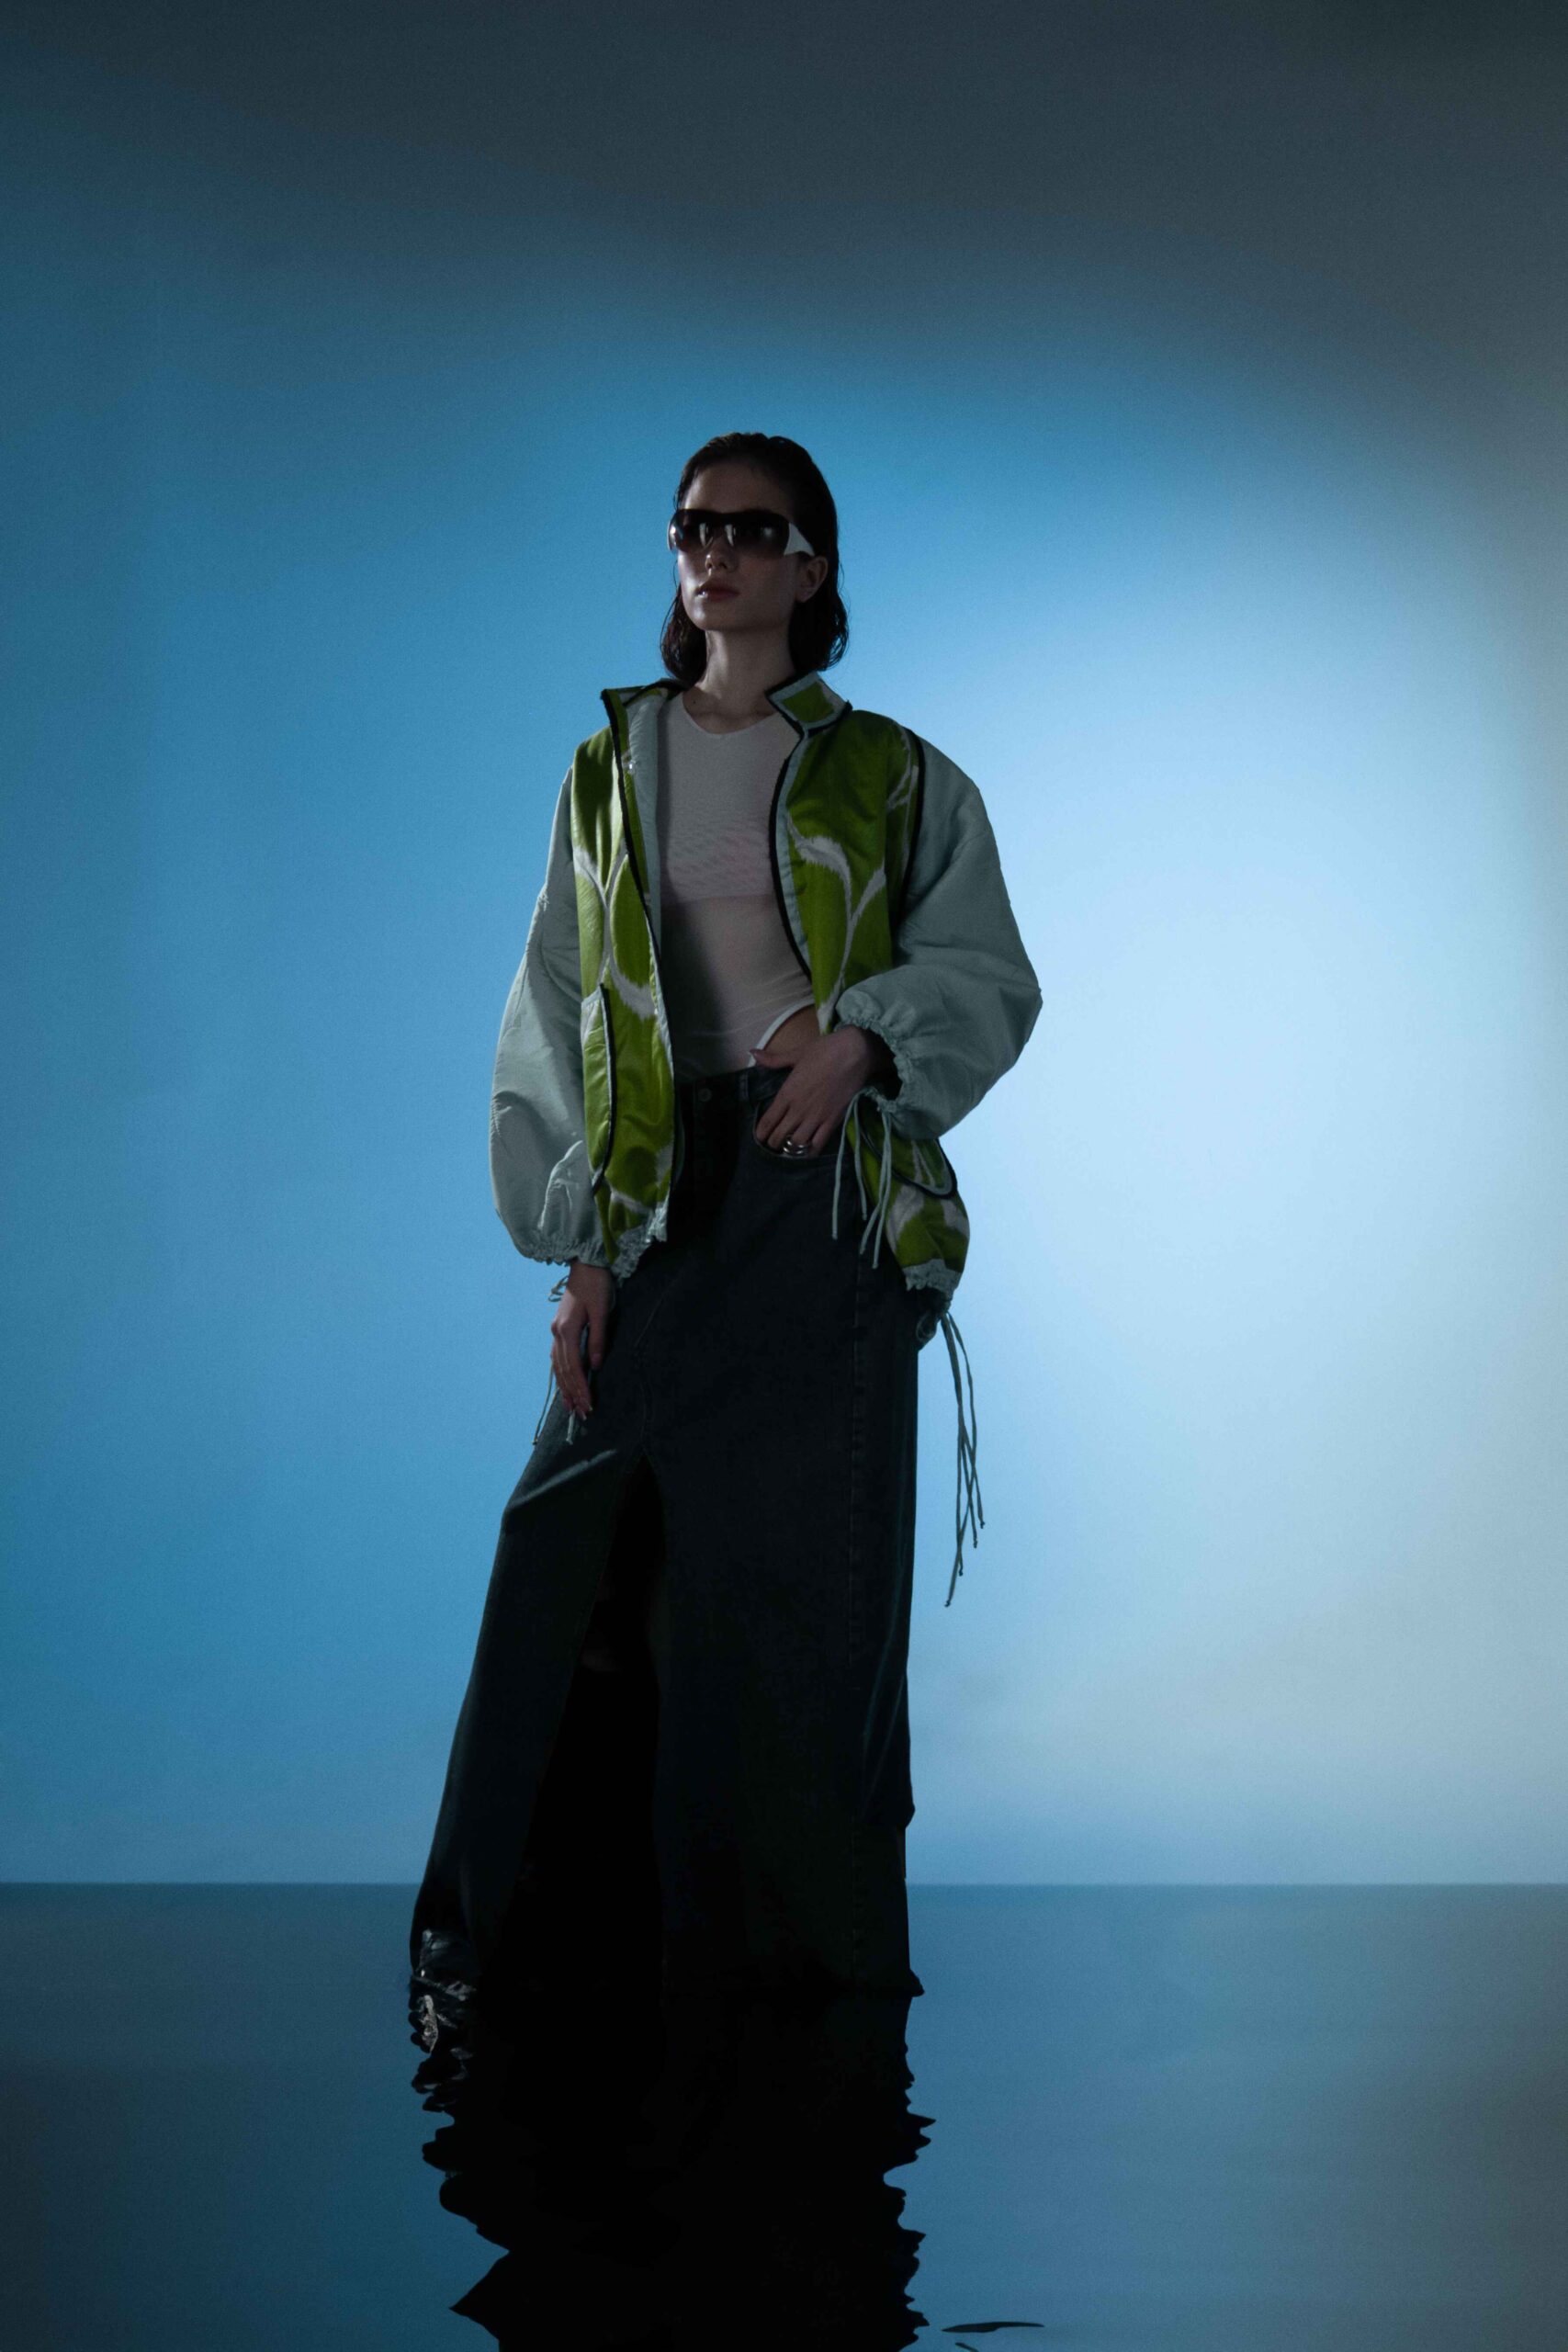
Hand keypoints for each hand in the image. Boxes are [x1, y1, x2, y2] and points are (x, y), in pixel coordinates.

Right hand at [550, 1261, 614, 1416]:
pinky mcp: (559, 1328)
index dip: (581, 1388)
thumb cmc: (597, 1285)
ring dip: (564, 1387)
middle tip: (582, 1414)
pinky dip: (561, 1374)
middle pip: (563, 1371)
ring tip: (570, 1407)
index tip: (589, 1405)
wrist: (586, 1264)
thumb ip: (598, 1339)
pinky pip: (557, 1358)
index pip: (573, 1367)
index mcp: (566, 1330)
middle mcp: (556, 1333)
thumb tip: (595, 1366)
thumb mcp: (602, 1311)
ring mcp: (555, 1331)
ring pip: (557, 1366)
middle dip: (572, 1393)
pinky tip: (564, 1384)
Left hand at [749, 1023, 890, 1154]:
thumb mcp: (796, 1054)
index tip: (760, 1137)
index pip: (768, 1120)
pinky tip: (808, 1151)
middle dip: (774, 1142)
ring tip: (790, 1148)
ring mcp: (816, 1117)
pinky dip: (811, 1151)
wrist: (854, 1053)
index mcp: (787, 1093)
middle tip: (774, 1143)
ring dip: (791, 1149)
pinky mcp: (833, 1121)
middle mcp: (798, 1109)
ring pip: (797, 1144)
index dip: (761, 1132)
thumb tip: (752, 1052)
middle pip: (780, 1136)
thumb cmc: (824, 1050)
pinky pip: (818, 1144)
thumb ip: (773, 1059)